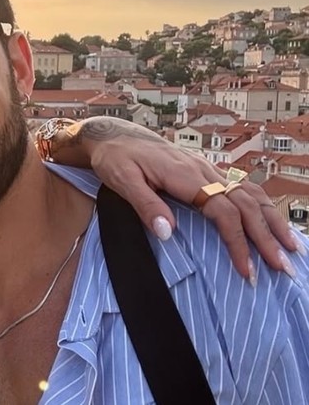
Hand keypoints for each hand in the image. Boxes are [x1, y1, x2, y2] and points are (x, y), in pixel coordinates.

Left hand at [56, 117, 304, 281]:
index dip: (238, 241)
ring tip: (290, 247)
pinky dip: (261, 206)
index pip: (223, 211)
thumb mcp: (122, 181)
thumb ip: (145, 205)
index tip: (246, 269)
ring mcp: (207, 169)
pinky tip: (270, 220)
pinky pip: (241, 187)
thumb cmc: (115, 159)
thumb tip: (168, 233)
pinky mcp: (205, 171)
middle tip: (283, 268)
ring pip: (250, 194)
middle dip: (266, 238)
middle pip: (246, 205)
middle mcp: (203, 171)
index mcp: (186, 175)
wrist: (114, 136)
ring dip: (272, 221)